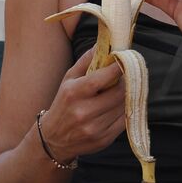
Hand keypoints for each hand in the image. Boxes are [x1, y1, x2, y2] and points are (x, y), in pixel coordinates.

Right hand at [39, 49, 125, 163]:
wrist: (53, 140)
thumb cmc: (63, 103)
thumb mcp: (69, 78)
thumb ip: (87, 59)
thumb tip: (103, 42)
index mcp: (74, 93)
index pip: (101, 79)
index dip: (118, 68)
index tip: (126, 59)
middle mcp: (83, 112)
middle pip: (118, 93)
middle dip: (126, 81)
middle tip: (127, 74)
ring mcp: (94, 128)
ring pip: (123, 106)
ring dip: (128, 95)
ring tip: (123, 88)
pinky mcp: (103, 140)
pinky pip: (124, 121)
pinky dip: (126, 109)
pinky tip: (121, 103)